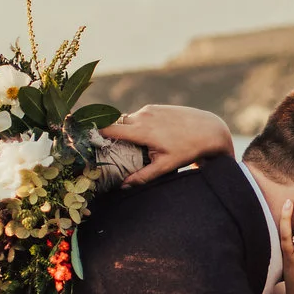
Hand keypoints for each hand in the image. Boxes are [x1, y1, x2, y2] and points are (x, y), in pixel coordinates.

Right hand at [99, 104, 234, 184]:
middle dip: (110, 133)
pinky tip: (143, 135)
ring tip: (127, 144)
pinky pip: (138, 115)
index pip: (110, 128)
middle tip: (106, 148)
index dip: (95, 132)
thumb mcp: (166, 166)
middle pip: (116, 123)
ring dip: (125, 129)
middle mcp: (143, 116)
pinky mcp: (156, 107)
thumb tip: (124, 186)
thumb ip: (143, 176)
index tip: (85, 139)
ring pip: (128, 119)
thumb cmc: (188, 149)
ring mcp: (149, 110)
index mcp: (142, 130)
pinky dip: (136, 124)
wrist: (208, 129)